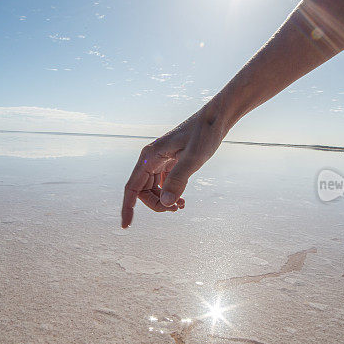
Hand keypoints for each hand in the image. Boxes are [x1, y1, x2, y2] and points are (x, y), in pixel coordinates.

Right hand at [121, 106, 226, 227]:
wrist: (216, 118)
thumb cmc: (205, 134)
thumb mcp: (194, 158)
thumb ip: (178, 180)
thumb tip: (165, 203)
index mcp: (150, 156)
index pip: (131, 187)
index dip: (128, 208)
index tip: (126, 226)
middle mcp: (151, 158)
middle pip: (143, 191)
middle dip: (156, 204)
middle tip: (176, 209)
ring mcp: (160, 160)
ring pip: (153, 188)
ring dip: (163, 200)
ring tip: (181, 206)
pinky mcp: (170, 161)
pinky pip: (163, 183)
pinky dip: (170, 193)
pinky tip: (182, 200)